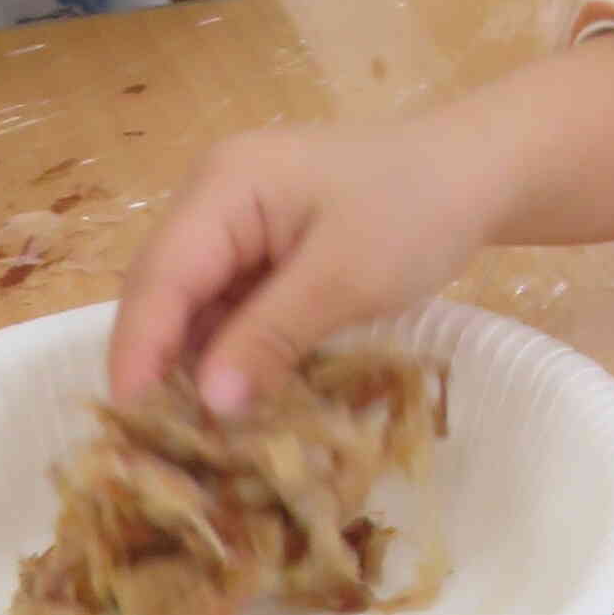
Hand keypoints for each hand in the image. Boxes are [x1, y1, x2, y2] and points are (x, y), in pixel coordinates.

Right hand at [110, 46, 613, 414]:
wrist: (484, 172)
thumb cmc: (420, 210)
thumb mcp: (347, 277)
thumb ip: (270, 336)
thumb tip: (209, 405)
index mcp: (225, 185)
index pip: (160, 274)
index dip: (140, 348)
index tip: (129, 419)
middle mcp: (215, 197)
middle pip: (166, 289)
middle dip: (162, 362)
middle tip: (158, 443)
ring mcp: (238, 220)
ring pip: (195, 303)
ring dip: (197, 363)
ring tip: (196, 436)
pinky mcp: (265, 246)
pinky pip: (229, 303)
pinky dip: (231, 349)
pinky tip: (239, 399)